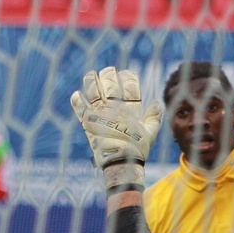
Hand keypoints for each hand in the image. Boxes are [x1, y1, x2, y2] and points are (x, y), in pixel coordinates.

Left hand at [70, 66, 162, 193]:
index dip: (129, 78)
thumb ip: (153, 117)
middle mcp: (115, 108)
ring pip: (94, 91)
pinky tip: (76, 94)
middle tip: (109, 70)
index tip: (127, 72)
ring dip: (91, 81)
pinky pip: (79, 108)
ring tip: (90, 74)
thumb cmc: (137, 149)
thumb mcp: (150, 133)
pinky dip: (77, 101)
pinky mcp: (87, 122)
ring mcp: (100, 114)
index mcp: (131, 110)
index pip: (131, 88)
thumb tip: (156, 103)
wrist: (120, 162)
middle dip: (110, 75)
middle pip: (111, 85)